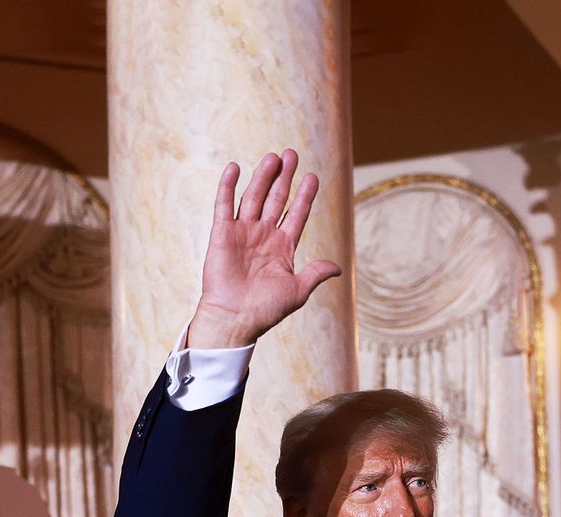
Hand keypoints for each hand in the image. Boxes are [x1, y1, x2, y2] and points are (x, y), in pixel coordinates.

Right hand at [187, 150, 341, 348]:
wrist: (235, 318)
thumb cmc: (265, 309)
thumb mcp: (298, 291)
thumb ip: (316, 274)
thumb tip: (338, 267)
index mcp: (282, 247)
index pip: (296, 214)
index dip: (304, 196)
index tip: (312, 177)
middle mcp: (263, 235)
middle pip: (276, 199)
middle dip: (284, 177)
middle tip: (292, 154)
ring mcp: (242, 232)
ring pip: (254, 197)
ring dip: (262, 177)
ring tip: (273, 157)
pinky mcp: (222, 234)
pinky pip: (224, 205)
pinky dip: (228, 186)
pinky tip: (234, 168)